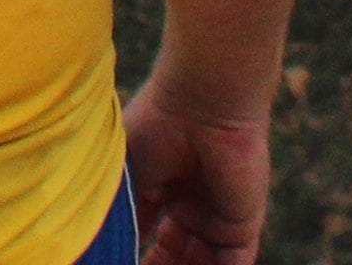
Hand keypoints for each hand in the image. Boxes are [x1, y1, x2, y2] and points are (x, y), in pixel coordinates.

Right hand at [124, 74, 271, 264]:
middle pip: (177, 255)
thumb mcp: (130, 176)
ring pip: (201, 263)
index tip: (114, 261)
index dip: (136, 253)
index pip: (151, 235)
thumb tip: (108, 248)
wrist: (203, 103)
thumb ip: (127, 216)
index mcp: (167, 187)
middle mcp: (194, 203)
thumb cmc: (157, 125)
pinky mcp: (242, 226)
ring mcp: (219, 216)